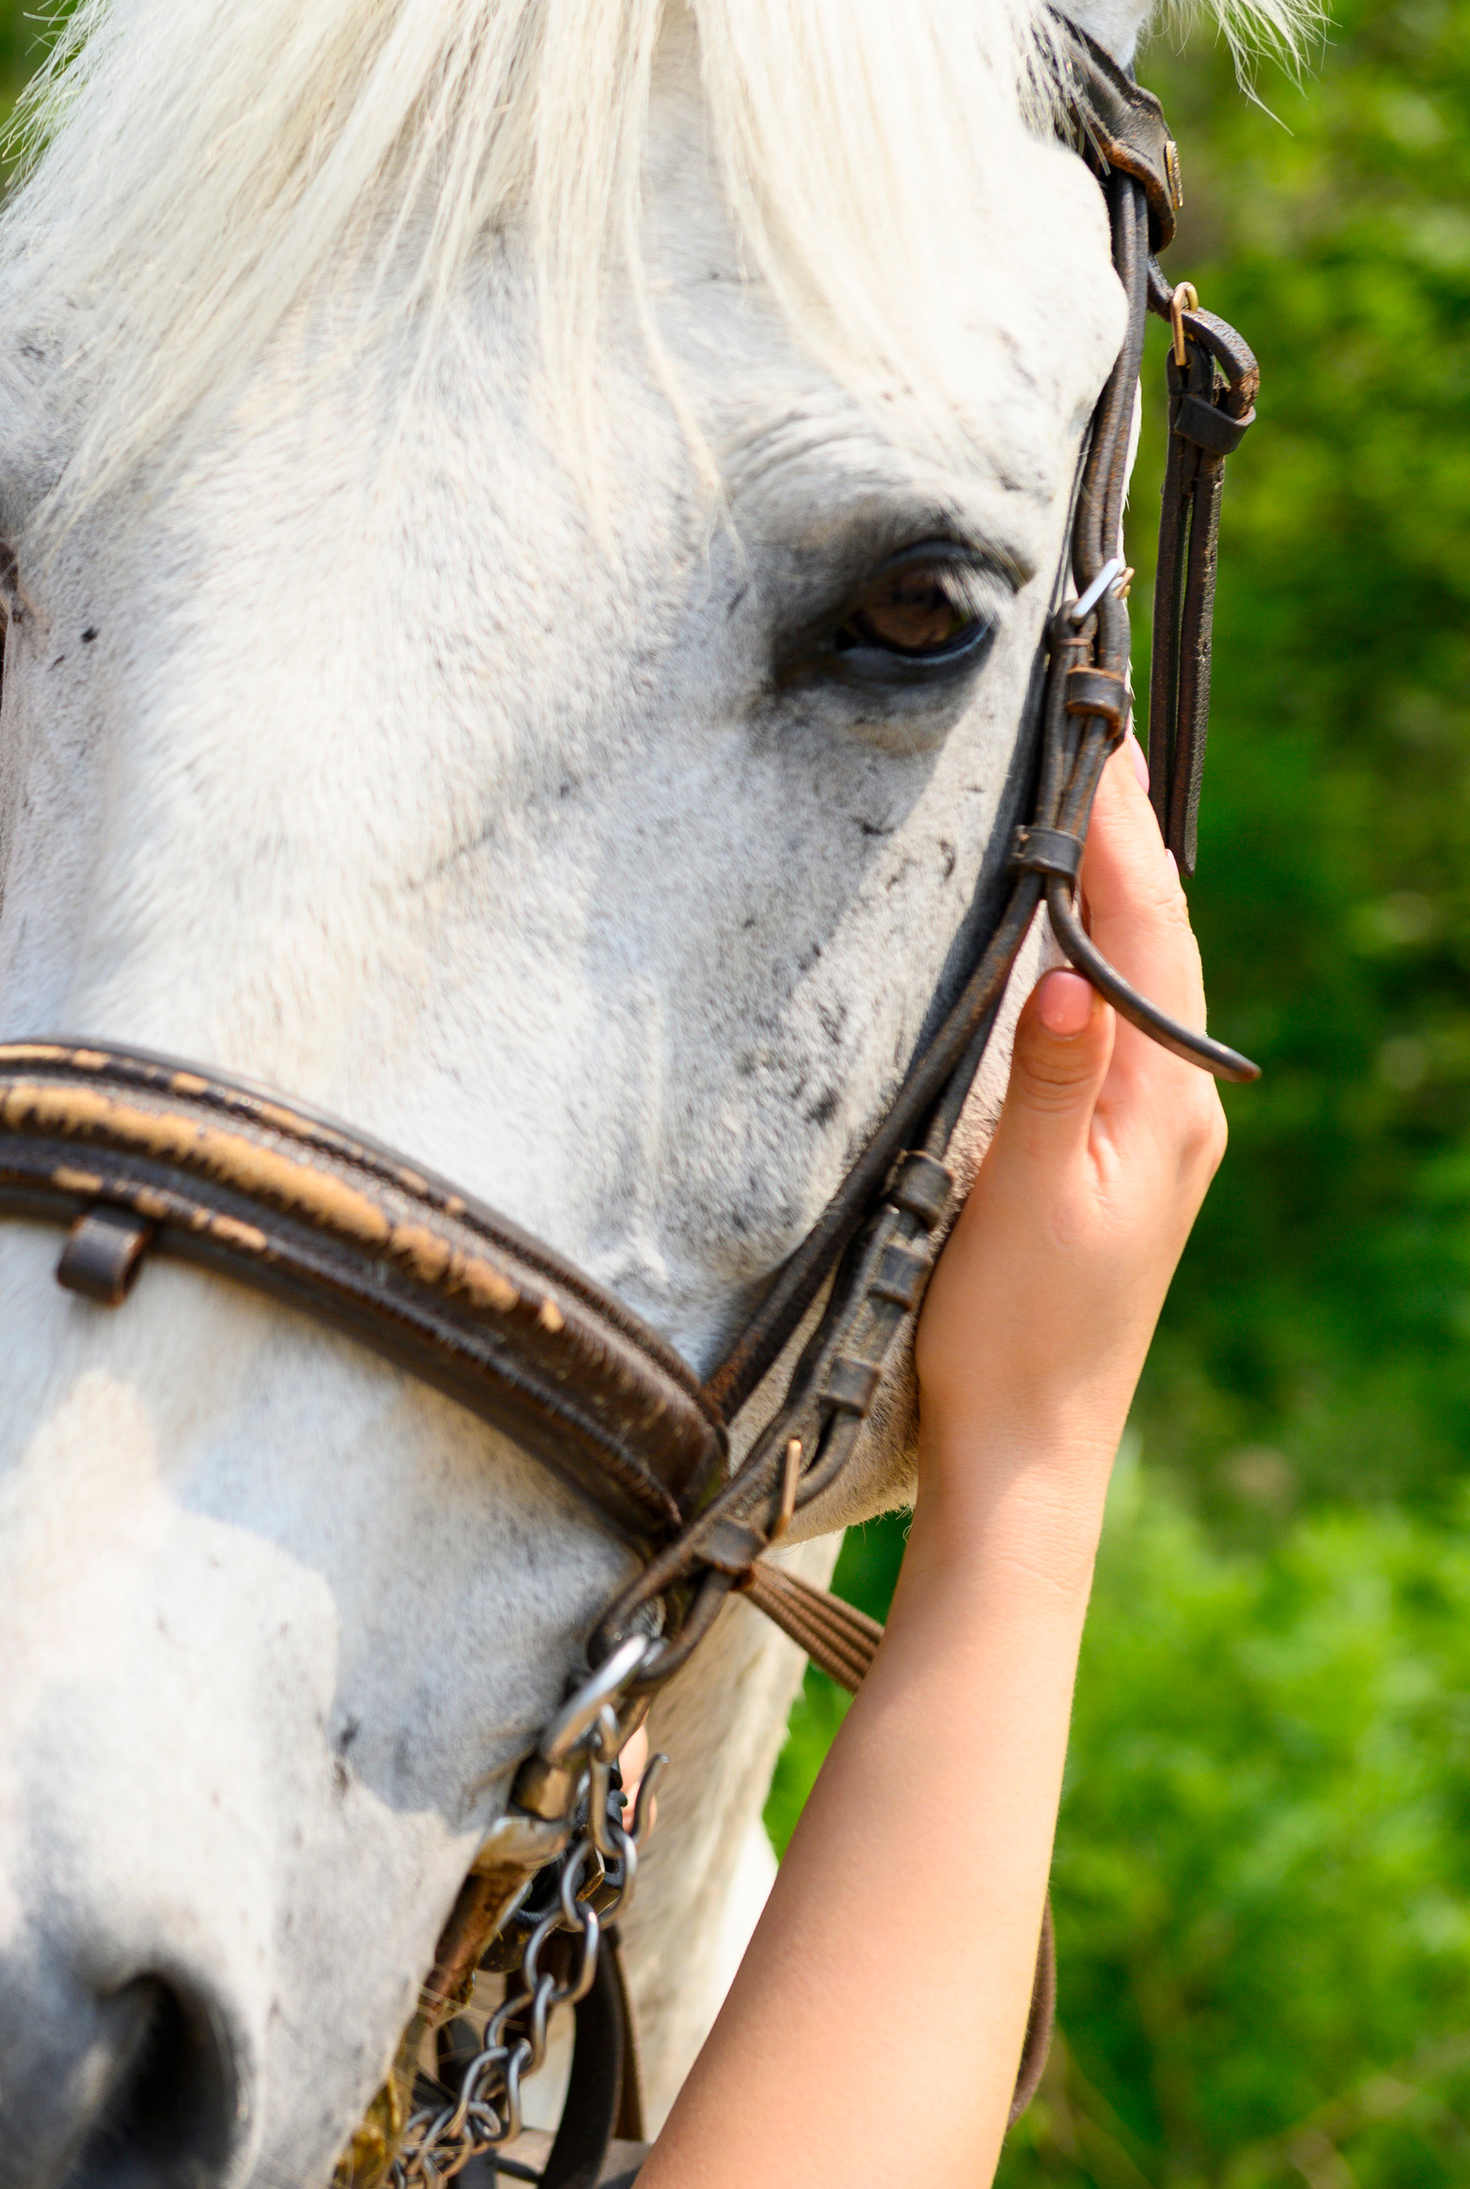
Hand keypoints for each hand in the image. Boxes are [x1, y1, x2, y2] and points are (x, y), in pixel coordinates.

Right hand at [915, 749, 1225, 1514]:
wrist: (1028, 1450)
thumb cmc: (1011, 1332)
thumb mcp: (1018, 1198)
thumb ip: (1046, 1078)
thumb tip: (1066, 966)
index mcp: (1162, 1104)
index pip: (1146, 932)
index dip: (1117, 833)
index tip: (1092, 741)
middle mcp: (1177, 1106)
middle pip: (1159, 939)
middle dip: (1126, 839)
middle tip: (1090, 738)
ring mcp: (1154, 1132)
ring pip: (1144, 975)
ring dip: (1116, 889)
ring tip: (1083, 806)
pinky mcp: (1119, 1155)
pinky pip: (1122, 1020)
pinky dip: (1100, 951)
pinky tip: (1068, 936)